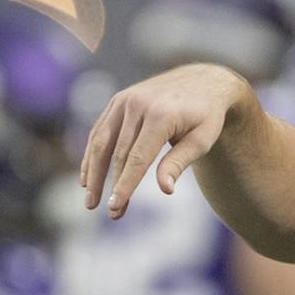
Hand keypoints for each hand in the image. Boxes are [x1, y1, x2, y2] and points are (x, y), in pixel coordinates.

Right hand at [79, 63, 251, 216]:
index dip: (124, 185)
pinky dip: (92, 154)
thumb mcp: (202, 140)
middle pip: (117, 153)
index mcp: (160, 115)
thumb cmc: (205, 116)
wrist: (202, 81)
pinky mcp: (118, 100)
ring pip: (101, 141)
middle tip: (112, 213)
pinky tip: (88, 177)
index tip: (115, 207)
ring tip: (90, 200)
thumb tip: (165, 190)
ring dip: (93, 173)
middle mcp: (138, 104)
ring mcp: (125, 100)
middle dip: (111, 186)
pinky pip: (100, 130)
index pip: (137, 158)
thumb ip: (179, 163)